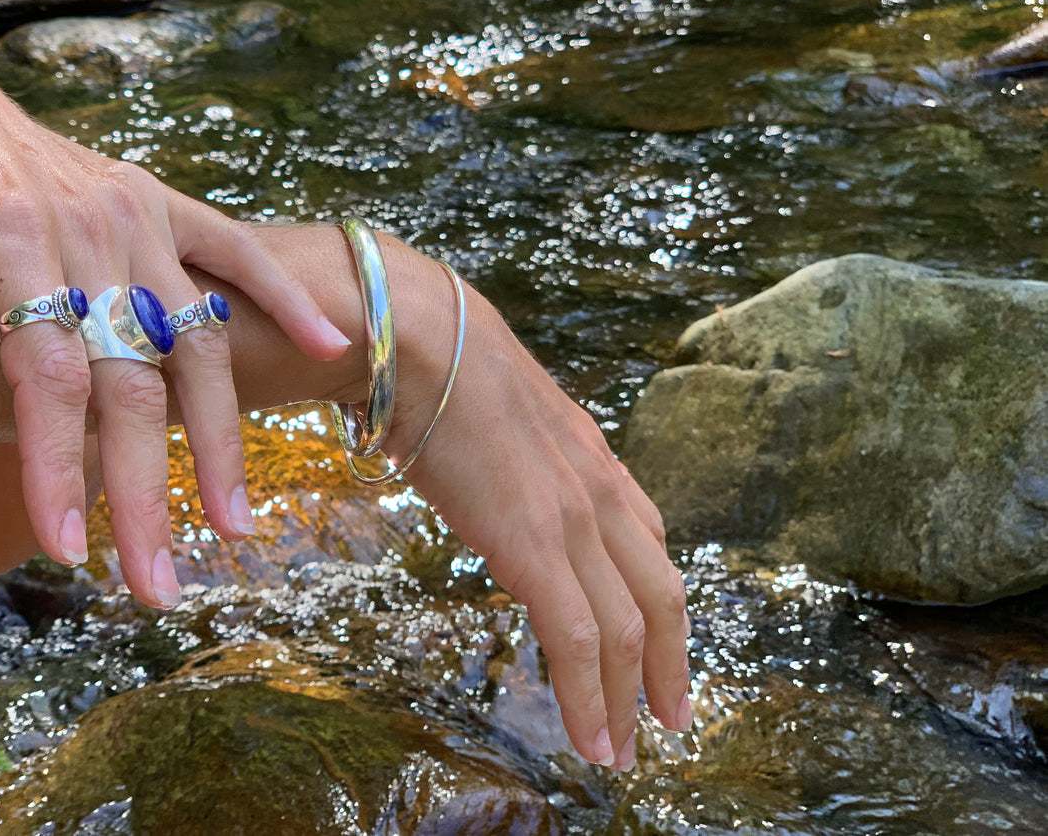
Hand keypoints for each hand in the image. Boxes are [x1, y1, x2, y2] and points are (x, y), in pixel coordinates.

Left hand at [0, 31, 349, 604]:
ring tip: (233, 527)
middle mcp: (93, 226)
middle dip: (149, 488)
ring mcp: (135, 214)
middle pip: (136, 377)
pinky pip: (232, 255)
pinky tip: (329, 349)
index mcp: (15, 233)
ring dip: (221, 436)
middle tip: (159, 588)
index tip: (71, 549)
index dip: (62, 465)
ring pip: (196, 340)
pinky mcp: (155, 204)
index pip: (52, 373)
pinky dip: (282, 299)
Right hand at [380, 238, 691, 767]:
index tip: (657, 644)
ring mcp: (574, 518)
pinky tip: (590, 739)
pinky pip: (578, 639)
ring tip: (623, 749)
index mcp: (592, 457)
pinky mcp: (536, 546)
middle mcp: (600, 489)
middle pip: (660, 593)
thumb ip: (511, 447)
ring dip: (627, 698)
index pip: (647, 544)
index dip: (658, 602)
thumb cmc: (436, 363)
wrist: (417, 339)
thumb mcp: (496, 408)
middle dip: (668, 663)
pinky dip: (589, 697)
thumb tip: (483, 464)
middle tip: (670, 715)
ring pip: (627, 629)